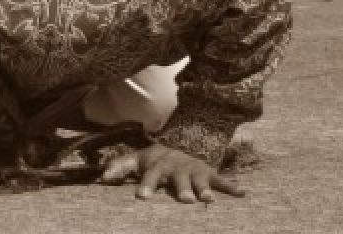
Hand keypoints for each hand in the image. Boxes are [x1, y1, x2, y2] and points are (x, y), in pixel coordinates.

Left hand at [99, 144, 244, 203]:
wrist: (185, 143)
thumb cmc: (158, 158)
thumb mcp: (138, 159)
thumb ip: (119, 166)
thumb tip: (100, 176)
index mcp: (157, 165)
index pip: (149, 175)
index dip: (146, 184)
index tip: (142, 196)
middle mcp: (175, 168)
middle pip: (176, 179)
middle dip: (180, 188)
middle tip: (183, 199)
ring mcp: (194, 171)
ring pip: (199, 181)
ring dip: (203, 190)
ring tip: (207, 200)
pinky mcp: (209, 174)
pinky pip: (221, 181)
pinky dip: (232, 187)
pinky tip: (242, 193)